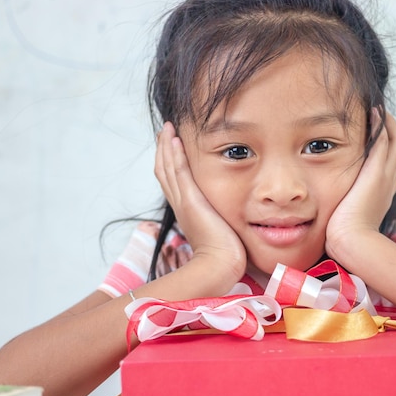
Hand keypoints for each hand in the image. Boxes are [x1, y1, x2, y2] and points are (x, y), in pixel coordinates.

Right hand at [154, 122, 245, 280]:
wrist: (219, 266)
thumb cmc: (226, 256)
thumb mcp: (222, 232)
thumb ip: (222, 221)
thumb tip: (231, 220)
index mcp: (187, 212)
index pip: (173, 182)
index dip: (170, 163)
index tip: (171, 147)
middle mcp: (181, 205)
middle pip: (165, 172)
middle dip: (164, 151)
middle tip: (164, 132)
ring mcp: (183, 202)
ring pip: (168, 168)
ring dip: (166, 147)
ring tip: (167, 129)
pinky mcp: (190, 200)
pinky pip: (179, 172)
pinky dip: (175, 154)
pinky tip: (174, 139)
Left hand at [326, 110, 395, 255]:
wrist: (353, 243)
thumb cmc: (346, 236)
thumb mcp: (349, 216)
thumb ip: (348, 205)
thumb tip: (337, 206)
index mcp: (385, 191)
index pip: (395, 163)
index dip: (390, 147)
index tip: (379, 135)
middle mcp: (390, 182)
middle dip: (394, 130)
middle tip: (382, 115)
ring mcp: (385, 177)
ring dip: (389, 124)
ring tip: (378, 109)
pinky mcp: (376, 173)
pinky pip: (384, 143)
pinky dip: (382, 127)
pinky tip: (374, 114)